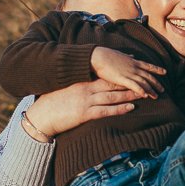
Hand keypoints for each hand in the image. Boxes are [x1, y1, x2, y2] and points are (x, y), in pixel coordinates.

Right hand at [23, 79, 141, 139]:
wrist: (41, 116)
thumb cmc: (50, 104)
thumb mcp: (65, 91)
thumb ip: (76, 86)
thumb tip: (85, 85)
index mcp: (81, 84)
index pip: (104, 77)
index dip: (118, 73)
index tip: (130, 69)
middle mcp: (86, 90)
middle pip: (112, 85)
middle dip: (128, 82)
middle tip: (143, 79)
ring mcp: (86, 102)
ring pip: (112, 96)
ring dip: (129, 95)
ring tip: (143, 93)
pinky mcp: (85, 114)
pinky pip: (106, 111)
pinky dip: (120, 109)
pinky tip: (131, 107)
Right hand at [90, 46, 164, 97]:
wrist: (98, 56)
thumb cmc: (107, 55)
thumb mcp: (120, 55)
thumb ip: (127, 57)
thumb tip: (132, 55)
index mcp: (133, 61)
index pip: (148, 66)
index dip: (157, 69)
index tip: (165, 72)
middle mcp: (134, 67)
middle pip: (148, 76)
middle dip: (156, 83)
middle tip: (163, 90)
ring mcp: (129, 72)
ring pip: (144, 82)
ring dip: (151, 89)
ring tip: (156, 96)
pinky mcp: (122, 78)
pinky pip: (134, 86)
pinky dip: (141, 91)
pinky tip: (145, 96)